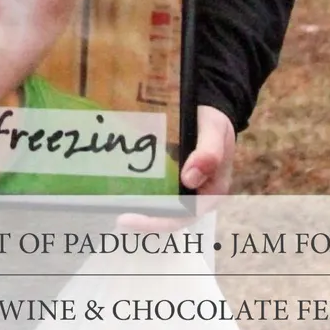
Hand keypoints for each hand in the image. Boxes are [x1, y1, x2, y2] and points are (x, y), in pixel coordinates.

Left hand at [117, 105, 235, 233]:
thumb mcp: (215, 130)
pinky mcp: (172, 177)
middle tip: (119, 218)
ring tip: (115, 208)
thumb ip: (208, 153)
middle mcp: (197, 194)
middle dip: (145, 220)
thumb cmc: (214, 121)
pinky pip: (157, 190)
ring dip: (141, 210)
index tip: (130, 218)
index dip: (158, 221)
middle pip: (171, 216)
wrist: (209, 108)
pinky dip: (141, 193)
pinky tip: (120, 190)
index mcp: (212, 191)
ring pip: (163, 206)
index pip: (185, 215)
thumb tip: (189, 179)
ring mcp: (184, 187)